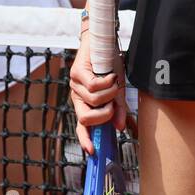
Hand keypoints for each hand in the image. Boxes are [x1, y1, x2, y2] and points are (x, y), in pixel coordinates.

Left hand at [68, 14, 127, 153]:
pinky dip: (108, 82)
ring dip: (110, 93)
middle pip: (85, 118)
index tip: (92, 152)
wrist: (105, 42)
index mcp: (85, 104)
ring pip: (94, 101)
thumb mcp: (117, 91)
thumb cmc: (110, 66)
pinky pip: (94, 86)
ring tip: (114, 81)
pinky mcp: (76, 72)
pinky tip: (111, 74)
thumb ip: (118, 109)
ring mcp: (74, 85)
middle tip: (114, 103)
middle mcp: (77, 96)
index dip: (85, 139)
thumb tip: (119, 127)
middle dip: (104, 114)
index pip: (83, 126)